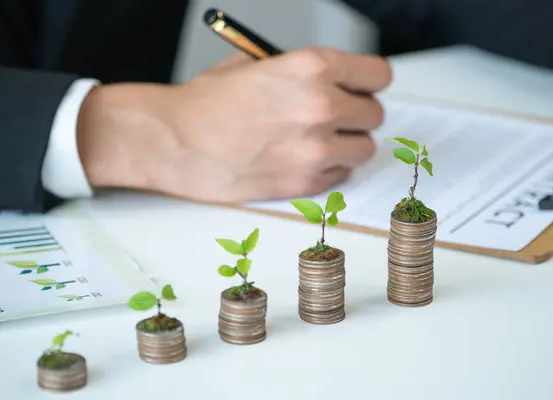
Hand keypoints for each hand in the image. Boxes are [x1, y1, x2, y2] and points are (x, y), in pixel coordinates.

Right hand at [76, 47, 391, 201]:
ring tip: (315, 142)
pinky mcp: (305, 182)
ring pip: (364, 149)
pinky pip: (340, 175)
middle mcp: (322, 107)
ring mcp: (316, 149)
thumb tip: (334, 82)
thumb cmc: (207, 103)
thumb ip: (304, 72)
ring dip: (346, 145)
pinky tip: (299, 160)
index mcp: (312, 68)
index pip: (378, 75)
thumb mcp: (257, 65)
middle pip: (374, 114)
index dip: (367, 83)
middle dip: (355, 115)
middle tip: (331, 119)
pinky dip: (327, 170)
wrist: (174, 141)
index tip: (360, 89)